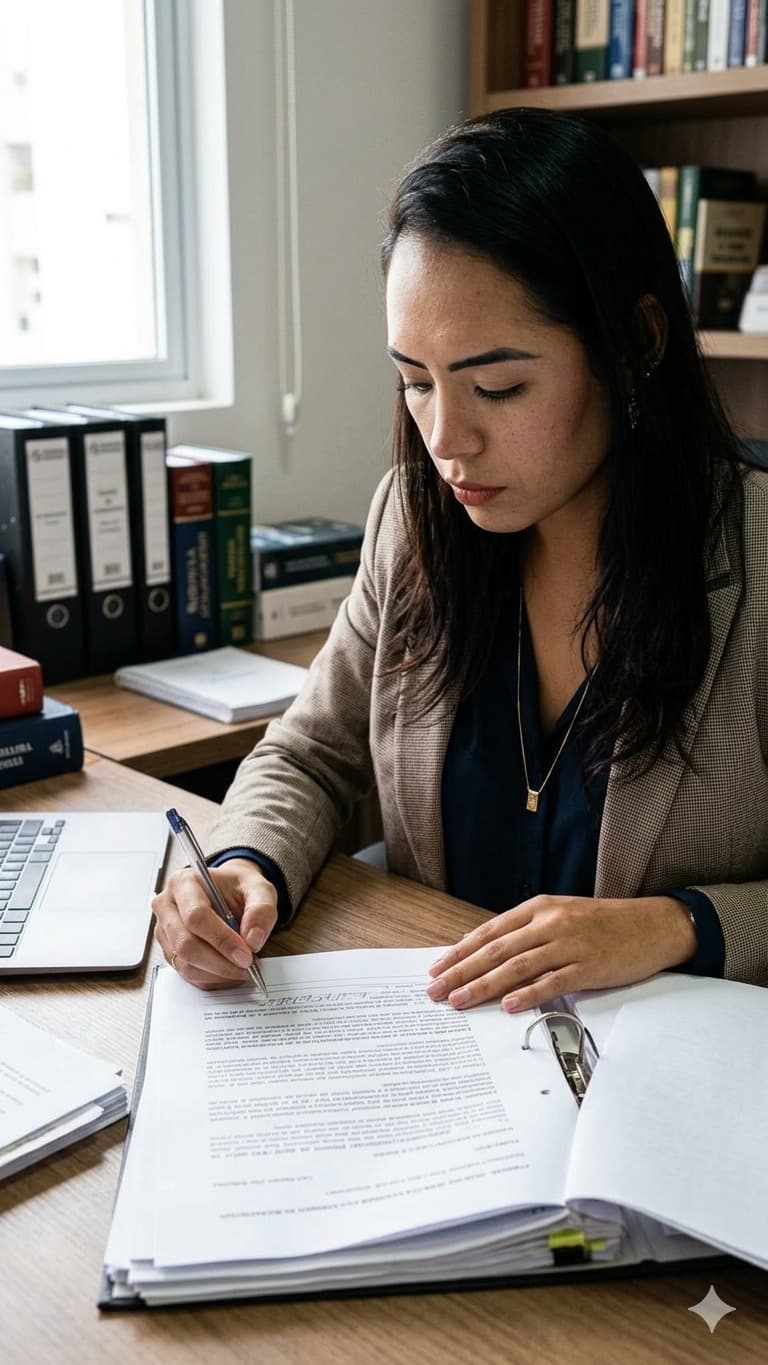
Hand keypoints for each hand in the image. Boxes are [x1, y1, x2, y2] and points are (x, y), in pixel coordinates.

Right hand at [153, 858, 277, 988]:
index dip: (222, 940)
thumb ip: (261, 910)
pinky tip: (229, 971)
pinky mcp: (169, 950)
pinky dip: (211, 979)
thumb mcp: (259, 889)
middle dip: (219, 962)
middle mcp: (167, 906)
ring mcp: (164, 930)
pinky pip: (187, 973)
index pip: (196, 916)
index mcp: (185, 882)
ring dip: (216, 974)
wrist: (228, 893)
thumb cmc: (239, 888)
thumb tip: (253, 940)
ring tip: (240, 969)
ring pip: (185, 963)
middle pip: (185, 944)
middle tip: (246, 967)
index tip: (246, 955)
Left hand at [426, 894, 697, 1011]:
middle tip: (436, 990)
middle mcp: (550, 923)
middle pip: (496, 950)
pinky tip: (508, 1006)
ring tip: (460, 1001)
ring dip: (485, 986)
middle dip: (461, 971)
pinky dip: (528, 994)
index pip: (489, 932)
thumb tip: (489, 956)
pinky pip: (552, 982)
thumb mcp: (561, 915)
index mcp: (539, 908)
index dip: (460, 951)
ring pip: (517, 967)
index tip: (437, 968)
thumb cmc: (604, 922)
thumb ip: (528, 932)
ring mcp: (569, 944)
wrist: (653, 924)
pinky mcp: (589, 967)